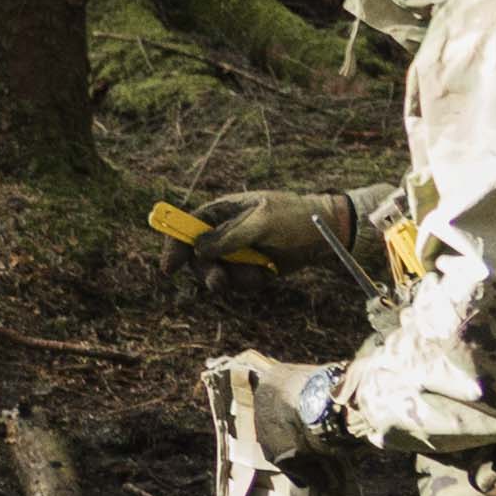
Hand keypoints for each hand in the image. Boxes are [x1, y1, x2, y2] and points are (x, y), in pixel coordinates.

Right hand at [187, 189, 351, 271]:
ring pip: (217, 273)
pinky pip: (237, 283)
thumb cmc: (295, 217)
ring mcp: (237, 252)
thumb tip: (199, 248)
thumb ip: (230, 235)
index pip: (188, 225)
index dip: (174, 244)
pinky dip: (249, 283)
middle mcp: (225, 232)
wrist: (326, 234)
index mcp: (224, 211)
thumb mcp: (263, 221)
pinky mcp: (249, 268)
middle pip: (197, 256)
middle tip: (219, 281)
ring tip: (258, 274)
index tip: (169, 268)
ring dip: (234, 279)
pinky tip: (267, 275)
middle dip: (207, 271)